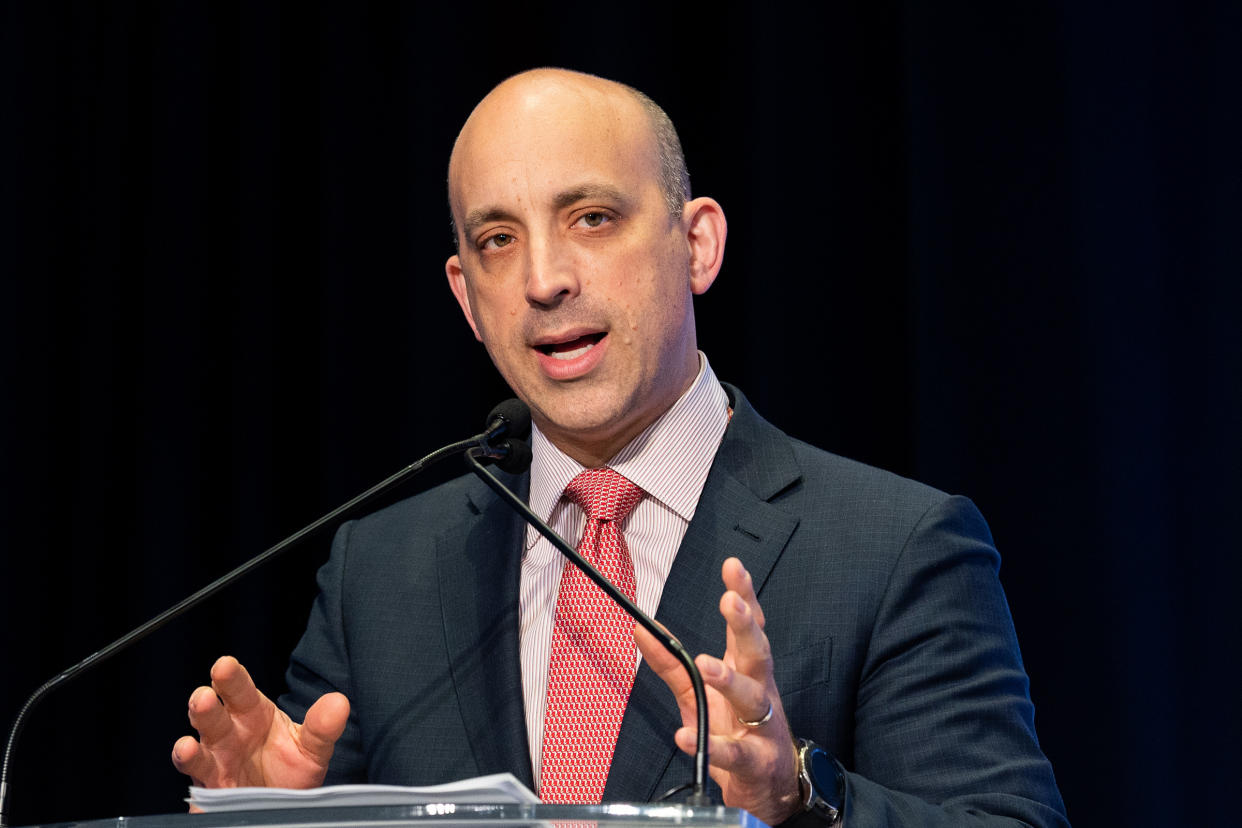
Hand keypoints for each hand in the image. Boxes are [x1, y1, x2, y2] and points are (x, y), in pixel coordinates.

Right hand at [171, 655, 349, 789]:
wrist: (282, 804)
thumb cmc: (291, 769)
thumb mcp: (312, 749)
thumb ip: (322, 727)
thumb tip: (339, 703)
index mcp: (252, 714)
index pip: (239, 691)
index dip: (231, 678)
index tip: (225, 665)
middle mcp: (229, 734)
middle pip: (211, 715)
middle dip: (205, 704)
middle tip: (205, 696)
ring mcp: (216, 762)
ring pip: (197, 749)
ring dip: (190, 744)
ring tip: (188, 744)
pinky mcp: (212, 790)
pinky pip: (197, 780)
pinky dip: (190, 770)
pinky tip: (187, 757)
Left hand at [635, 558, 801, 825]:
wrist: (771, 789)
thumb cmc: (738, 730)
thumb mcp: (700, 694)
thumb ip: (672, 663)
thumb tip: (640, 629)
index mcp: (748, 671)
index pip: (750, 627)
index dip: (744, 596)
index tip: (734, 567)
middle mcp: (760, 692)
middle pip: (758, 652)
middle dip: (744, 626)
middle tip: (730, 602)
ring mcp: (762, 727)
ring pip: (751, 698)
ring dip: (729, 679)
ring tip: (706, 663)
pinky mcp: (756, 763)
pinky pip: (733, 753)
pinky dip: (712, 745)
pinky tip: (684, 735)